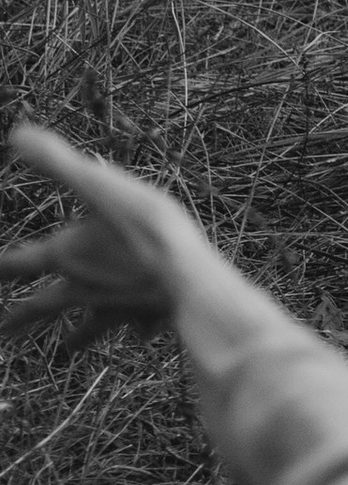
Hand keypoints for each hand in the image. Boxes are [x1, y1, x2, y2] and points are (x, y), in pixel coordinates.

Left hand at [0, 122, 212, 346]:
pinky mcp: (147, 315)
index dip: (0, 267)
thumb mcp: (101, 185)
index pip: (17, 262)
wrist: (191, 277)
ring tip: (66, 352)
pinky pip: (139, 326)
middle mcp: (83, 286)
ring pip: (87, 327)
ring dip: (74, 339)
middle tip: (3, 329)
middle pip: (42, 306)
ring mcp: (115, 305)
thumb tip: (16, 133)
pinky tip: (144, 336)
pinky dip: (138, 330)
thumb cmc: (147, 229)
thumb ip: (58, 161)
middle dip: (19, 317)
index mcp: (67, 255)